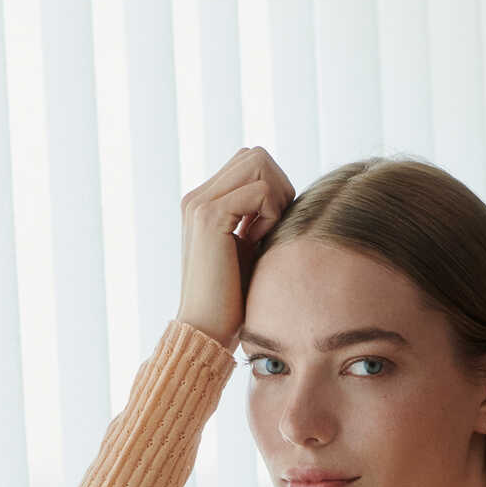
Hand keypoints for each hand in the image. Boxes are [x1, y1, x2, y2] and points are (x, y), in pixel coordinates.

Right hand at [177, 145, 295, 349]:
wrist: (206, 331)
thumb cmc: (233, 301)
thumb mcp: (249, 249)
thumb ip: (259, 217)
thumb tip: (288, 192)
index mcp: (203, 203)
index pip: (250, 163)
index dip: (272, 189)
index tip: (268, 230)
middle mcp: (197, 197)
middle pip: (256, 155)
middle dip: (278, 188)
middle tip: (271, 230)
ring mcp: (200, 203)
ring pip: (259, 162)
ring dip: (275, 198)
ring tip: (263, 236)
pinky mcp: (209, 215)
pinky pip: (262, 190)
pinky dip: (271, 215)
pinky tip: (256, 244)